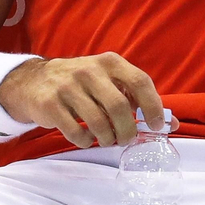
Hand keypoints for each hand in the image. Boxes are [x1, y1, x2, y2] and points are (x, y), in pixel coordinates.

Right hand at [0, 52, 163, 147]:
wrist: (34, 80)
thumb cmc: (83, 84)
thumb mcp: (110, 81)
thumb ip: (138, 99)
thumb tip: (171, 124)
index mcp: (110, 62)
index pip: (140, 81)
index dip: (152, 106)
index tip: (157, 125)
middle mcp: (89, 71)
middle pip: (119, 107)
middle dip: (128, 130)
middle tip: (127, 139)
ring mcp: (67, 87)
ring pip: (99, 123)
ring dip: (108, 138)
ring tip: (108, 139)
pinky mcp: (50, 105)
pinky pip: (76, 132)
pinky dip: (87, 141)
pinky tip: (88, 138)